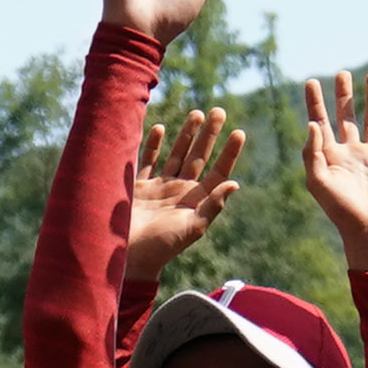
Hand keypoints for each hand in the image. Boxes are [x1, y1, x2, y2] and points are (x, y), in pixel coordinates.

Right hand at [122, 106, 247, 282]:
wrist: (128, 257)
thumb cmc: (161, 246)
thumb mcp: (191, 228)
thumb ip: (212, 205)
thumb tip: (234, 184)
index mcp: (196, 200)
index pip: (217, 171)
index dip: (228, 153)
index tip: (239, 132)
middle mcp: (180, 191)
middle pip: (198, 156)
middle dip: (209, 134)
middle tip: (219, 111)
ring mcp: (159, 187)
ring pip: (176, 154)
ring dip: (186, 134)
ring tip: (197, 113)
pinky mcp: (139, 186)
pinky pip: (148, 161)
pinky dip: (154, 145)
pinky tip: (162, 129)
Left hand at [298, 72, 367, 261]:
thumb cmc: (341, 212)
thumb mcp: (319, 183)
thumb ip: (313, 153)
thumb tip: (313, 123)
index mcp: (332, 156)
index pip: (321, 123)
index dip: (315, 103)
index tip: (311, 81)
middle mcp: (352, 152)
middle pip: (348, 116)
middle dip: (344, 95)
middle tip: (343, 73)